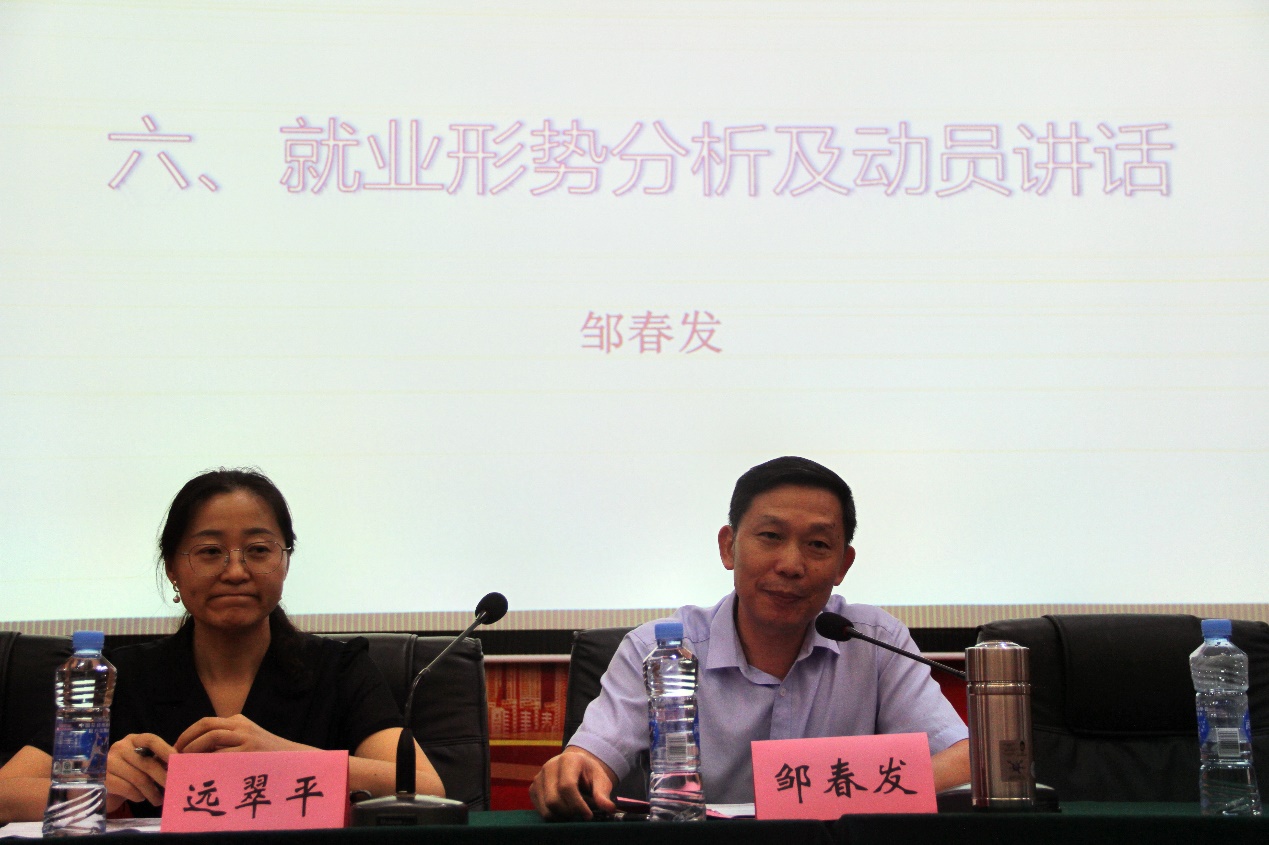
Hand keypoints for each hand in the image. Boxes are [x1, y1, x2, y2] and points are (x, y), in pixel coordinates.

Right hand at [106, 734, 172, 808]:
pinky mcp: (103, 780)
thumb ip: (158, 760)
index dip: (166, 750)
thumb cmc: (130, 772)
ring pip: (138, 778)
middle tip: (173, 788)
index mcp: (133, 739)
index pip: (151, 740)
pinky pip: (127, 789)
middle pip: (147, 763)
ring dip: (152, 792)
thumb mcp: (144, 762)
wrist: (104, 786)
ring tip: (159, 800)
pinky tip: (142, 799)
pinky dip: (138, 796)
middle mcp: (120, 747)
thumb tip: (180, 766)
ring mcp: (109, 763)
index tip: (178, 761)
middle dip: (163, 777)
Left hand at [175, 715, 310, 754]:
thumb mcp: (248, 741)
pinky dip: (206, 762)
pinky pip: (220, 755)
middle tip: (175, 755)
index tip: (178, 748)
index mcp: (239, 721)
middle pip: (206, 725)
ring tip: (183, 763)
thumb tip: (197, 755)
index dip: (188, 734)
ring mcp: (246, 737)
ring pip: (210, 737)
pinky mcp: (249, 751)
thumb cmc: (267, 758)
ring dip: (192, 750)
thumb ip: (228, 741)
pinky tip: (198, 772)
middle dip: (186, 739)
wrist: (294, 761)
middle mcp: (241, 726)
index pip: (206, 723)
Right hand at [529, 746, 617, 819]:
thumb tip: (609, 808)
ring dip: (562, 815)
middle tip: (582, 813)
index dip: (577, 805)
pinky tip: (565, 809)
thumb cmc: (589, 773)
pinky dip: (554, 815)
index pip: (567, 786)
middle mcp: (549, 766)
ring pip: (546, 808)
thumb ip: (603, 793)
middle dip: (570, 812)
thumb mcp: (600, 779)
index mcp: (568, 760)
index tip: (588, 815)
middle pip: (554, 800)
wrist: (576, 766)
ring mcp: (538, 777)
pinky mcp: (533, 788)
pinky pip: (541, 810)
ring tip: (574, 809)